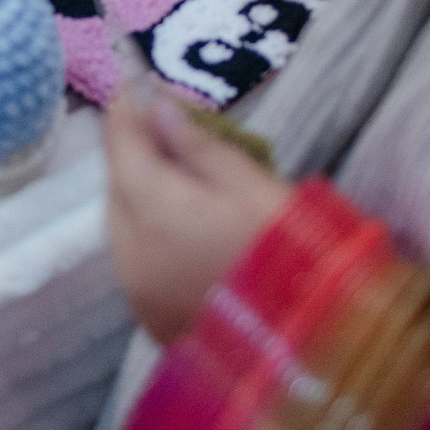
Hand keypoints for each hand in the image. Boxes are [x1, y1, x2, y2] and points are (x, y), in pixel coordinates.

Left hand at [104, 84, 291, 343]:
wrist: (312, 344)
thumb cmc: (290, 252)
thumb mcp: (253, 184)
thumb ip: (199, 145)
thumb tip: (156, 106)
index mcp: (151, 208)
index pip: (119, 143)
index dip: (126, 109)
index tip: (140, 85)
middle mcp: (128, 249)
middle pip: (117, 183)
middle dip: (138, 153)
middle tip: (175, 131)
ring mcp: (135, 289)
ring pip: (122, 224)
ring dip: (143, 196)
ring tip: (186, 184)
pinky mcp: (149, 317)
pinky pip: (136, 261)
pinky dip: (152, 237)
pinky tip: (188, 231)